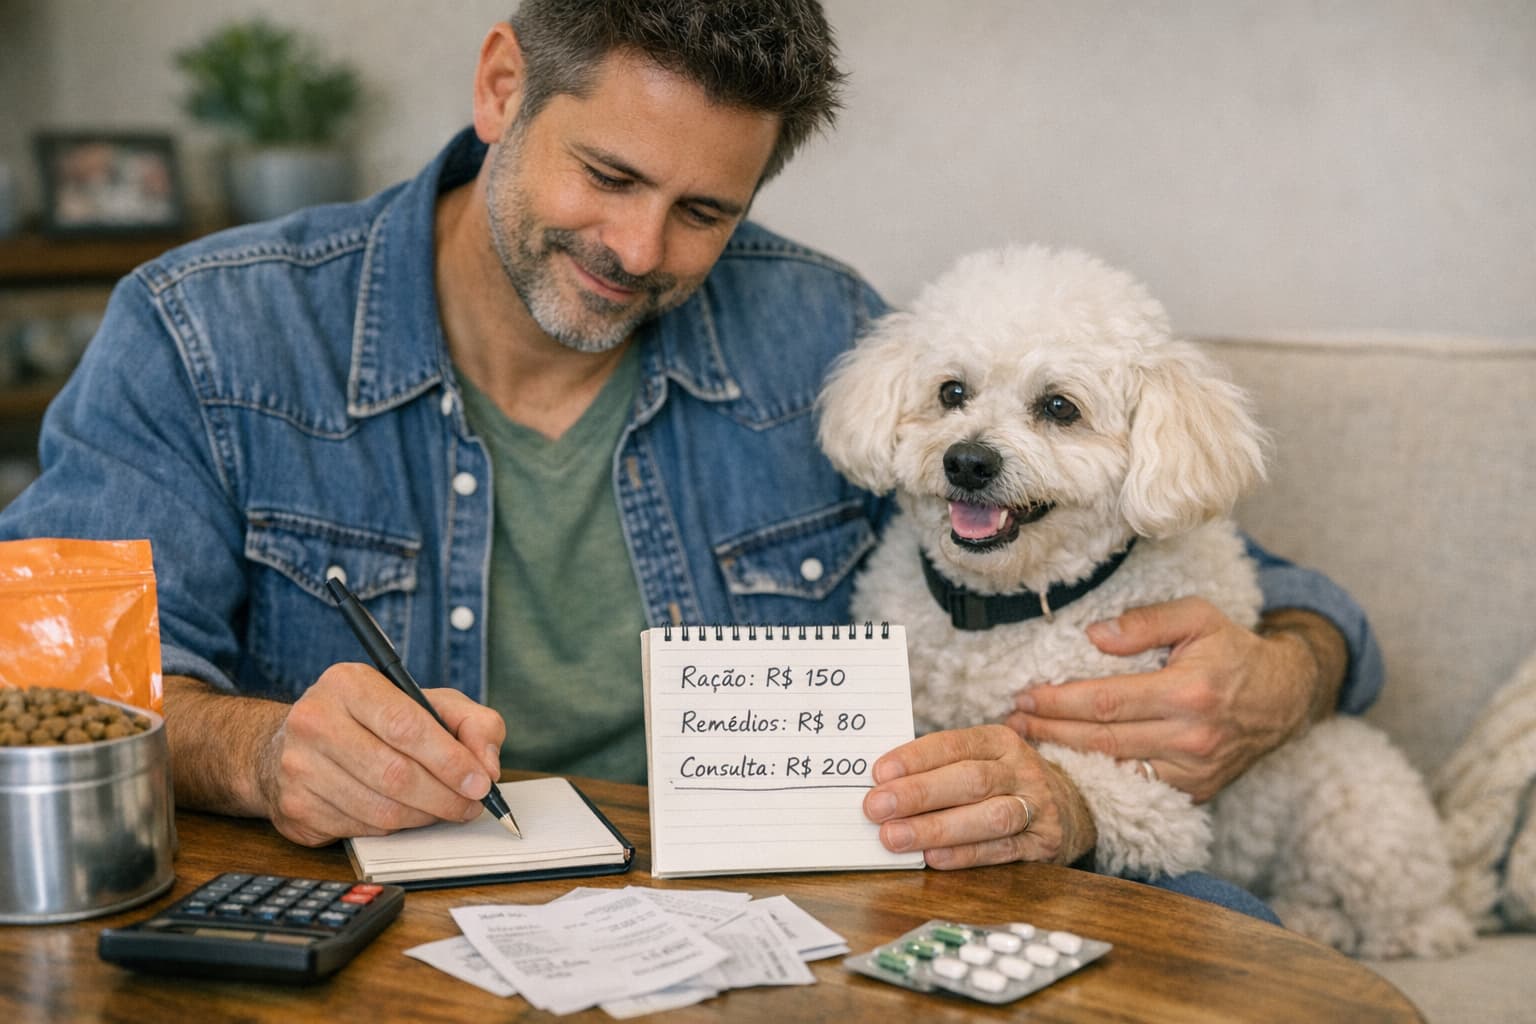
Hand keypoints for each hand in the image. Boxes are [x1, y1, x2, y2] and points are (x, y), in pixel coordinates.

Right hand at [255, 663, 505, 845]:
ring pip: (380, 809)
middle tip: (471, 805)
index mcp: (349, 684)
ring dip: (424, 817)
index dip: (450, 760)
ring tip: (444, 810)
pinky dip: (393, 828)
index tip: (481, 782)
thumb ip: (472, 723)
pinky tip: (404, 814)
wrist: (297, 743)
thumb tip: (488, 767)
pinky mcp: (296, 806)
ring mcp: (299, 766)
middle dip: (445, 797)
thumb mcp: (427, 703)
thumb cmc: (374, 721)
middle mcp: (315, 720)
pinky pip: (361, 829)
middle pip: (395, 773)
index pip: (407, 726)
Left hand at [863, 724, 1095, 867]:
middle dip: (918, 794)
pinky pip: (1001, 850)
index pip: (954, 744)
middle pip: (970, 780)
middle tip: (876, 808)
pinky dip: (965, 855)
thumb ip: (939, 767)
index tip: (878, 773)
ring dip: (937, 828)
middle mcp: (1021, 770)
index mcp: (999, 741)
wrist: (1071, 808)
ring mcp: (1036, 807)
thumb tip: (882, 784)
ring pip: (988, 816)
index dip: (915, 758)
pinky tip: (932, 858)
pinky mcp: (1043, 844)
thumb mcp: (982, 760)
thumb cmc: (1004, 782)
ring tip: (895, 837)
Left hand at [1005, 598, 1343, 801]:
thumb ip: (1145, 622)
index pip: (1106, 701)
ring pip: (1117, 768)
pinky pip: (1139, 788)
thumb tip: (1094, 635)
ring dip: (1067, 759)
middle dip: (1050, 731)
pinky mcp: (1197, 791)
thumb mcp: (1197, 617)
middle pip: (1103, 739)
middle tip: (1012, 724)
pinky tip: (1070, 767)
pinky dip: (1102, 780)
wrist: (1286, 697)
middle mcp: (1191, 738)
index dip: (1060, 701)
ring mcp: (1195, 772)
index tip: (1025, 696)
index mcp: (1188, 693)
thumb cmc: (1234, 651)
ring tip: (1028, 745)